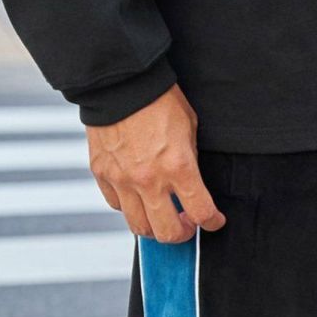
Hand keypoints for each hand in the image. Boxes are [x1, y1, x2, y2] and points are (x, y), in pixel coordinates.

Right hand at [87, 84, 224, 242]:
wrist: (120, 81)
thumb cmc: (159, 100)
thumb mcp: (189, 129)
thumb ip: (190, 162)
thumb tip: (188, 186)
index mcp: (178, 167)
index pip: (201, 213)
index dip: (212, 222)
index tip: (214, 221)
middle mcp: (149, 180)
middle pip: (167, 233)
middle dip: (182, 235)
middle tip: (186, 224)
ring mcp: (122, 179)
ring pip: (139, 227)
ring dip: (154, 227)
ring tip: (161, 215)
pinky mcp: (102, 174)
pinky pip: (116, 205)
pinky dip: (129, 206)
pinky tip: (137, 196)